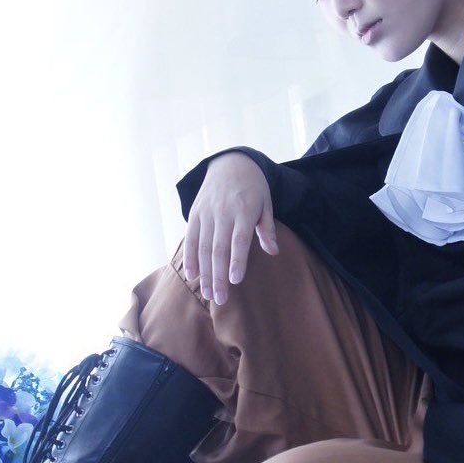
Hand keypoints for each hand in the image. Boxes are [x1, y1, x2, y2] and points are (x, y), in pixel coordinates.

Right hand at [183, 152, 278, 304]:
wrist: (231, 164)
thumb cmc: (253, 189)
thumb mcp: (266, 204)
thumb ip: (267, 229)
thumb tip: (273, 252)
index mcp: (243, 211)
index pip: (239, 240)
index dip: (236, 260)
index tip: (236, 280)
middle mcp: (223, 213)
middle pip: (218, 248)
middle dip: (218, 276)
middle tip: (221, 299)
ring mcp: (206, 214)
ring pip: (202, 247)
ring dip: (204, 273)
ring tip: (208, 293)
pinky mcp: (195, 214)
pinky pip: (190, 238)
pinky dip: (190, 257)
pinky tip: (192, 275)